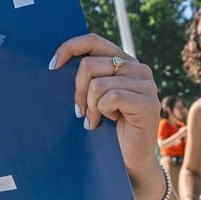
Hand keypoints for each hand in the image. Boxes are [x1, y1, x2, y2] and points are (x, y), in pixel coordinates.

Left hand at [51, 34, 159, 178]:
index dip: (69, 48)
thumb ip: (86, 77)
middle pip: (89, 64)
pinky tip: (109, 122)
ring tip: (95, 120)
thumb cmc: (106, 127)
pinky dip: (102, 112)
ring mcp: (146, 85)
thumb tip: (55, 63)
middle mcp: (138, 68)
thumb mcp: (93, 96)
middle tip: (79, 110)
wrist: (128, 158)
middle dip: (77, 90)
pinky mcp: (148, 103)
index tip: (52, 66)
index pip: (93, 41)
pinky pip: (111, 97)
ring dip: (90, 106)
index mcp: (123, 61)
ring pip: (98, 84)